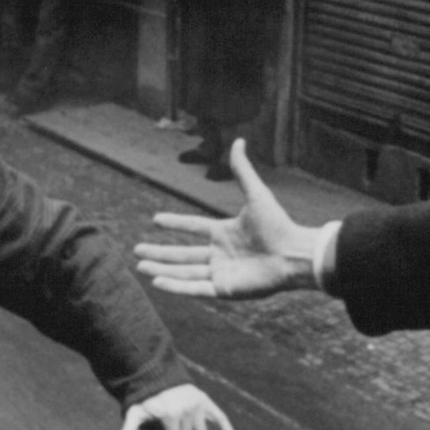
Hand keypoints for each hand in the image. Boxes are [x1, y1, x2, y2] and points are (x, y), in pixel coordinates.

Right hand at [135, 139, 327, 298]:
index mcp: (225, 232)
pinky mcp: (224, 289)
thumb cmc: (278, 224)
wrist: (292, 254)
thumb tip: (238, 140)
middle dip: (159, 254)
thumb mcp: (255, 194)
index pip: (194, 228)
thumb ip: (242, 170)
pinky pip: (194, 288)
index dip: (175, 223)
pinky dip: (176, 286)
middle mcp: (220, 254)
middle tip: (137, 251)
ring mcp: (221, 273)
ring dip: (162, 270)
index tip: (155, 220)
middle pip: (182, 254)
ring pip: (184, 271)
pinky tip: (158, 283)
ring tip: (141, 267)